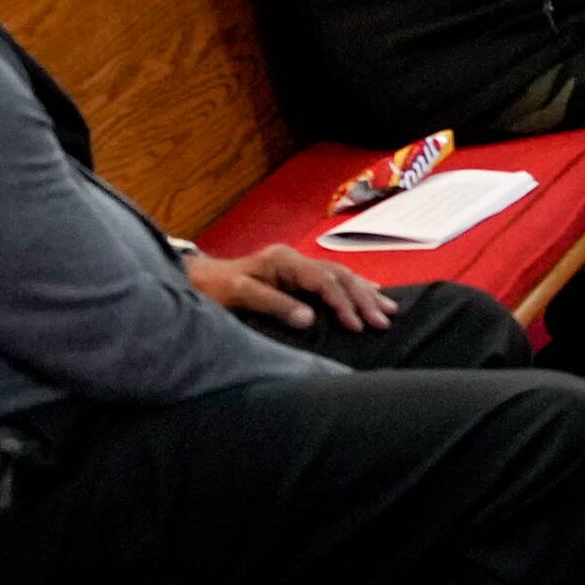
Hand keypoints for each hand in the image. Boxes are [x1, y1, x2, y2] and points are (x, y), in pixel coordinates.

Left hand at [192, 243, 394, 334]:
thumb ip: (275, 305)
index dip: (342, 302)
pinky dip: (355, 287)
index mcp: (284, 261)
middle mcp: (294, 259)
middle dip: (363, 299)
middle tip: (382, 321)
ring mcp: (296, 265)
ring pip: (341, 275)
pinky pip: (334, 278)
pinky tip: (370, 292)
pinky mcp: (296, 274)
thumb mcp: (240, 295)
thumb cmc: (214, 287)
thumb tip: (310, 319)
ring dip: (364, 293)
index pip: (324, 280)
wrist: (197, 278)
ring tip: (387, 310)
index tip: (356, 325)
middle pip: (339, 276)